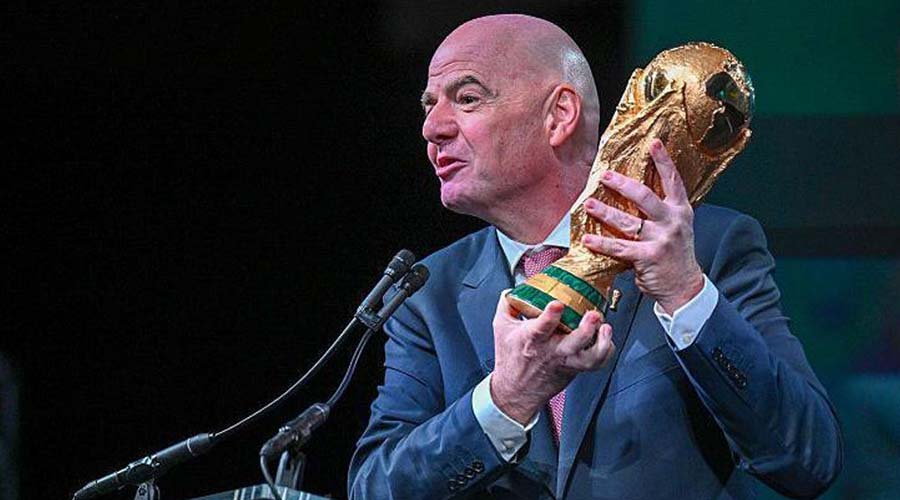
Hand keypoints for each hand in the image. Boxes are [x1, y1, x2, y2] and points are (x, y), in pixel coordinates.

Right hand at [490, 293, 614, 424]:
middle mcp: (551, 351)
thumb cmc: (510, 359)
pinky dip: (605, 351)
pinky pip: (596, 364)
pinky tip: (607, 339)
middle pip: (573, 343)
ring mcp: (565, 361)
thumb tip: (512, 288)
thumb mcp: (501, 328)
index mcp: (531, 339)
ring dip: (601, 343)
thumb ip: (507, 304)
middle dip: (586, 329)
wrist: (515, 391)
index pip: (540, 327)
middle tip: (594, 315)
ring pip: (588, 357)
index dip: (550, 316)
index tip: (557, 304)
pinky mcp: (574, 368)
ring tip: (606, 328)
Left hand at [581, 138, 703, 313]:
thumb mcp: (677, 228)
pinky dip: (601, 243)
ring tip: (589, 203)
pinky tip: (588, 238)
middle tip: (605, 176)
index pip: (673, 181)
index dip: (663, 161)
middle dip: (623, 184)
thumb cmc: (675, 256)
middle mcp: (672, 222)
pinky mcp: (648, 257)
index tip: (653, 143)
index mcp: (681, 211)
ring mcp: (661, 239)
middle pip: (645, 196)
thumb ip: (661, 212)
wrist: (685, 287)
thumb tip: (633, 192)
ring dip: (605, 211)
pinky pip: (619, 247)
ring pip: (628, 221)